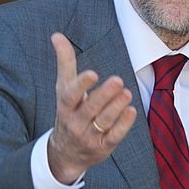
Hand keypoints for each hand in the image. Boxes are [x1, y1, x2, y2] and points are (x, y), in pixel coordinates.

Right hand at [47, 33, 137, 183]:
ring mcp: (89, 136)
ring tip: (127, 93)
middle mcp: (75, 122)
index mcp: (65, 106)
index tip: (93, 73)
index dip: (81, 84)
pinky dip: (123, 125)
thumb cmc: (69, 111)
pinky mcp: (102, 147)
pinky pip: (114, 136)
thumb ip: (65, 62)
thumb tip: (57, 35)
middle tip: (118, 81)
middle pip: (90, 109)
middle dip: (104, 95)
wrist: (65, 153)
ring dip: (116, 107)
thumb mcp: (63, 89)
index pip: (71, 95)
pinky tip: (131, 111)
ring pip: (103, 122)